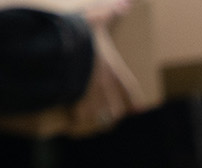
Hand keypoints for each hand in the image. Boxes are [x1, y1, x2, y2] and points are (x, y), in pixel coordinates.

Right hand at [66, 5, 145, 136]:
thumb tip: (125, 4)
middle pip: (114, 104)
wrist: (63, 45)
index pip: (128, 86)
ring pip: (98, 110)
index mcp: (112, 67)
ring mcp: (90, 91)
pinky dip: (77, 115)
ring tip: (93, 121)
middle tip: (113, 117)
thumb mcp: (95, 19)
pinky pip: (78, 110)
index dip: (134, 98)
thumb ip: (109, 12)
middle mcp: (105, 83)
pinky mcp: (75, 95)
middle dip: (113, 111)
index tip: (139, 109)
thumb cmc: (81, 32)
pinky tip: (74, 118)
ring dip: (95, 115)